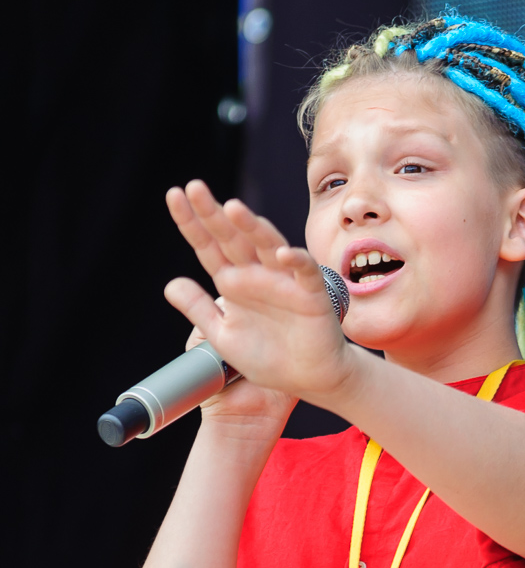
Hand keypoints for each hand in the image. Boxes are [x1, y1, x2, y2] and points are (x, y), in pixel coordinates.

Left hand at [164, 181, 351, 433]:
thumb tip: (170, 284)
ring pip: (267, 245)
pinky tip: (283, 253)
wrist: (308, 379)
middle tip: (194, 188)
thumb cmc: (269, 357)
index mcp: (234, 282)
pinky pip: (304, 272)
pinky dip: (296, 261)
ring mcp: (284, 280)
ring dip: (252, 227)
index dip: (192, 222)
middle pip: (233, 237)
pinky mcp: (310, 294)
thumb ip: (199, 309)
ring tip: (233, 208)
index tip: (173, 196)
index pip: (208, 246)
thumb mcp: (223, 336)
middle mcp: (257, 274)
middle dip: (214, 213)